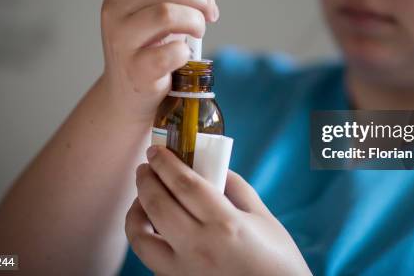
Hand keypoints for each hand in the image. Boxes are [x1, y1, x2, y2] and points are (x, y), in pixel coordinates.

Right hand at [98, 0, 225, 122]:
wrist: (130, 92)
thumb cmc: (148, 45)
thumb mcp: (156, 6)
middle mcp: (114, 9)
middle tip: (212, 13)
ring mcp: (121, 39)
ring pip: (168, 14)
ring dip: (195, 22)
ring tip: (199, 32)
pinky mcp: (135, 68)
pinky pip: (172, 51)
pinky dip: (187, 51)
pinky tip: (185, 54)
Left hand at [125, 146, 312, 275]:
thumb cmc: (278, 262)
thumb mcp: (263, 218)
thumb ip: (237, 188)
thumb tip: (214, 167)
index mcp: (224, 224)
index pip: (184, 184)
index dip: (165, 163)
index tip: (156, 150)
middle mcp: (198, 247)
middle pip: (157, 204)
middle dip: (146, 179)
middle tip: (145, 166)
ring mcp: (184, 270)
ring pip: (141, 237)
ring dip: (136, 211)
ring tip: (142, 197)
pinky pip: (149, 258)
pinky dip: (143, 237)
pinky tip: (152, 226)